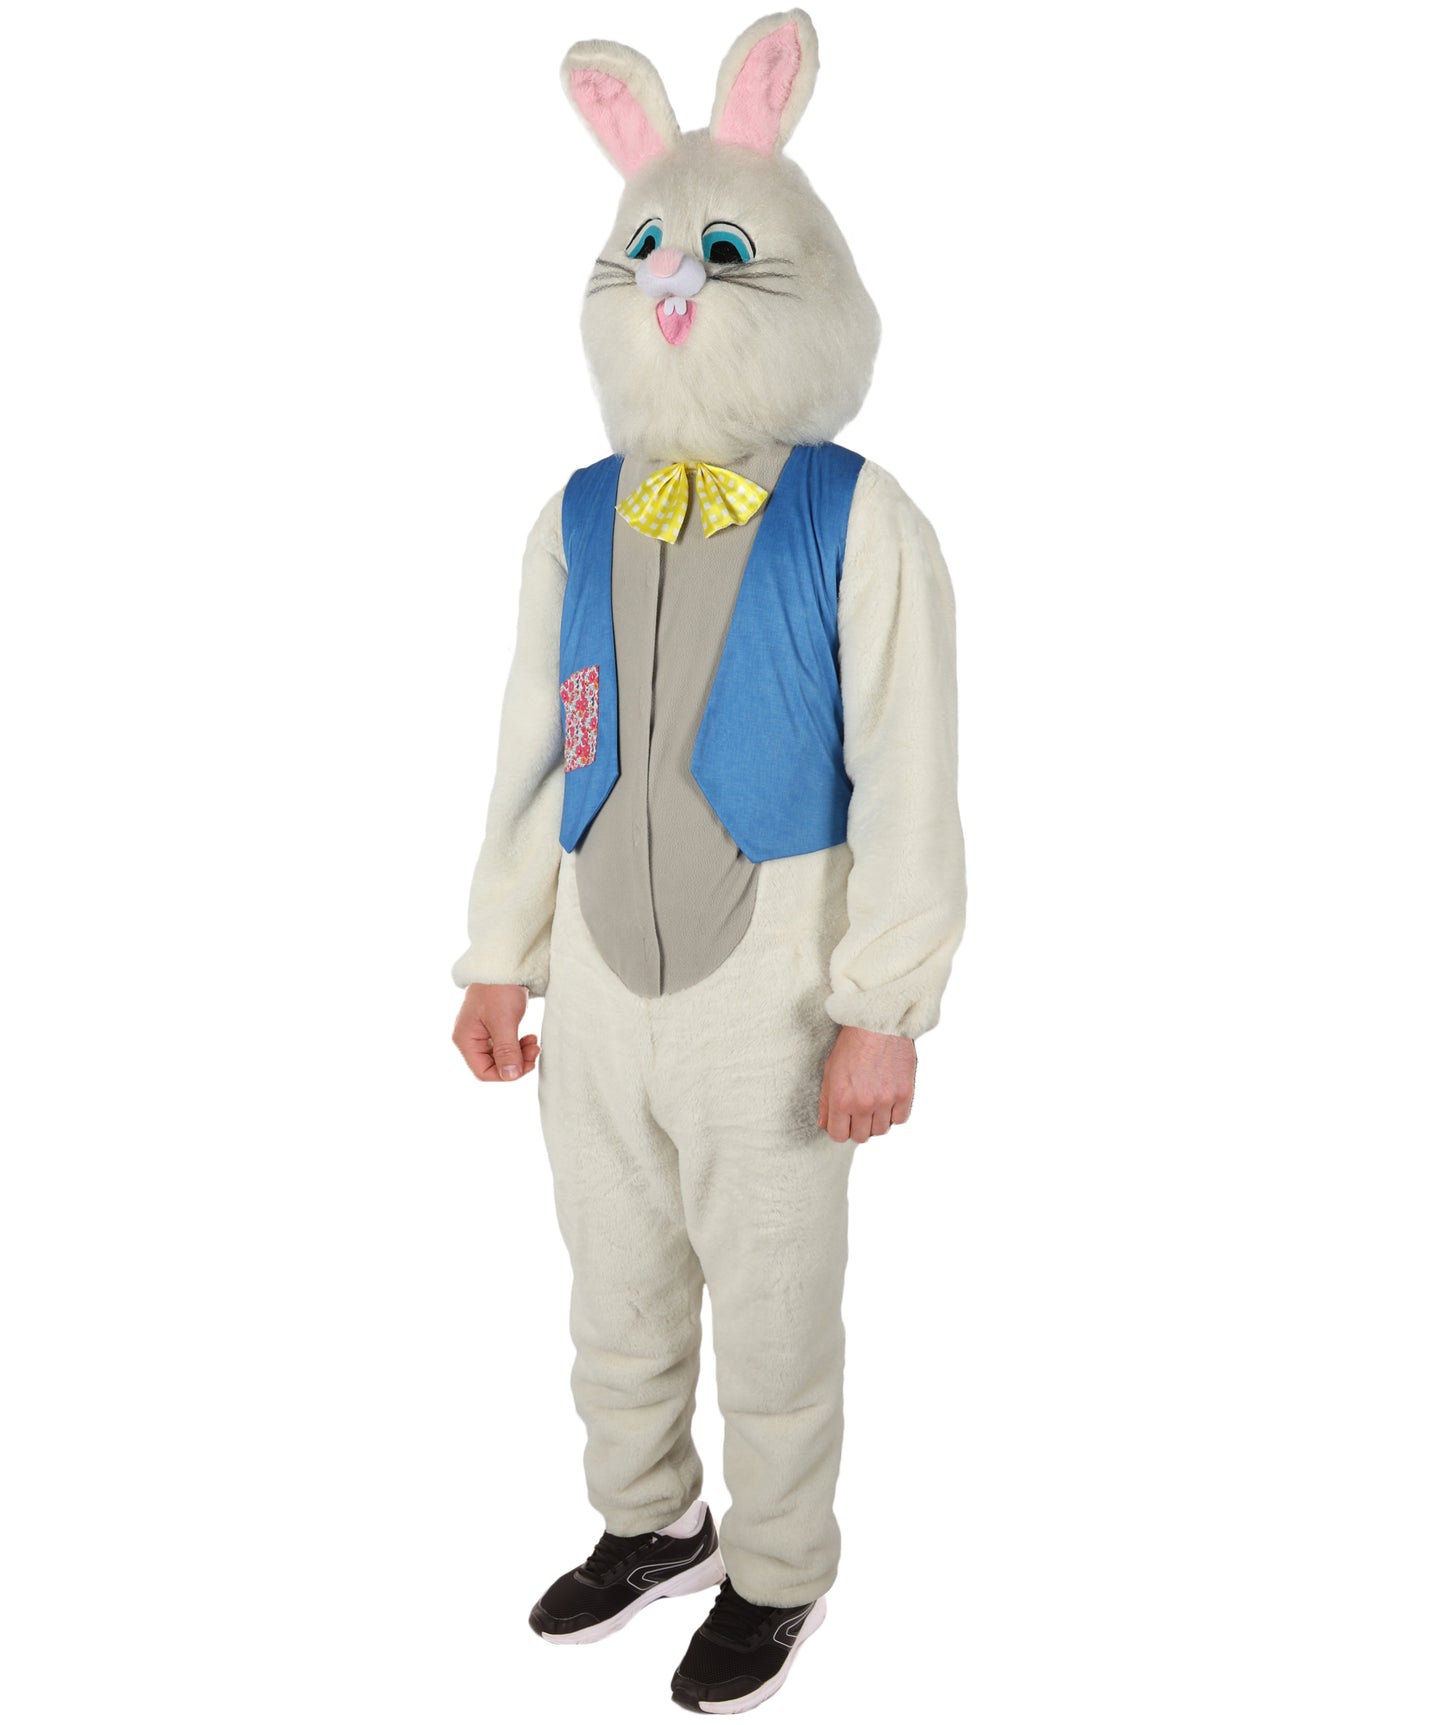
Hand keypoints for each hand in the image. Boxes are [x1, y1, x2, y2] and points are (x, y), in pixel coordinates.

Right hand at [452, 983, 538, 1081]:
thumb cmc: (499, 988)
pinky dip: (518, 1045)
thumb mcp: (504, 1021)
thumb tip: (511, 1076)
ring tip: (534, 1043)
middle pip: (492, 1066)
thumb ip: (507, 1051)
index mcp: (465, 1039)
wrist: (504, 963)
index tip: (526, 1063)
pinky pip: (504, 1046)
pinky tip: (529, 1038)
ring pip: (501, 1057)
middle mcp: (469, 1039)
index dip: (506, 1074)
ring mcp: (480, 1033)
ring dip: (519, 1054)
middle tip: (534, 1050)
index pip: (483, 1072)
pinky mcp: (492, 1027)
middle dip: (516, 1062)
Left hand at [817, 1024, 916, 1143]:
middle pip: (860, 1136)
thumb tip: (825, 1124)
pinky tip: (888, 1100)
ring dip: (876, 1121)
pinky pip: (900, 1119)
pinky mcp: (905, 1093)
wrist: (878, 1023)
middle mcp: (864, 1104)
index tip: (843, 1121)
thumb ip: (826, 1100)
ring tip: (874, 1104)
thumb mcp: (830, 1070)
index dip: (839, 1130)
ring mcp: (886, 1100)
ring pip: (881, 1130)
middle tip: (858, 1112)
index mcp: (841, 1099)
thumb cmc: (852, 1043)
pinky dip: (894, 1114)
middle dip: (857, 1127)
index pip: (839, 1135)